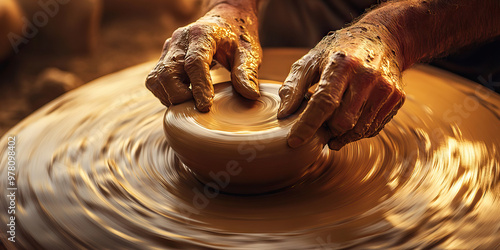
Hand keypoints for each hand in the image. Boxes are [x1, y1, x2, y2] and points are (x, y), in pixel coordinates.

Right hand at [146, 3, 261, 111]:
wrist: (223, 22)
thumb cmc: (237, 37)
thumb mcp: (249, 52)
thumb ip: (247, 72)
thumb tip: (250, 95)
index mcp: (202, 34)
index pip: (194, 62)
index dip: (199, 87)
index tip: (206, 107)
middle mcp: (180, 40)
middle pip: (167, 74)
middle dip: (181, 97)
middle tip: (200, 107)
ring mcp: (169, 49)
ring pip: (156, 80)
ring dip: (171, 98)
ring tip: (192, 104)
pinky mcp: (164, 59)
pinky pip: (155, 82)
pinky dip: (166, 95)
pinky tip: (184, 98)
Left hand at [278, 26, 404, 149]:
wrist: (383, 38)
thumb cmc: (339, 52)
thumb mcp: (312, 60)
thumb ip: (294, 86)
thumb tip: (283, 115)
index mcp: (342, 64)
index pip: (323, 102)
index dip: (307, 125)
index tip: (293, 141)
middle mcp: (366, 76)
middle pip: (342, 121)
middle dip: (326, 130)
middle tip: (318, 126)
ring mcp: (385, 88)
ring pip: (358, 130)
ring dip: (341, 135)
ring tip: (331, 126)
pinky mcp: (396, 98)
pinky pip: (373, 128)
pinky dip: (357, 132)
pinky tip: (349, 121)